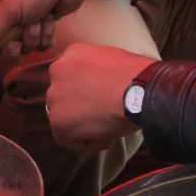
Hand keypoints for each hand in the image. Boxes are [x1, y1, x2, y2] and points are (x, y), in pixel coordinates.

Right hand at [0, 0, 102, 75]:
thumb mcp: (9, 10)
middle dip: (11, 47)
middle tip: (17, 41)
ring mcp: (19, 19)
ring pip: (20, 47)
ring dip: (31, 38)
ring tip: (38, 20)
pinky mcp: (38, 24)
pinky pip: (37, 44)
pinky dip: (45, 35)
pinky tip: (49, 19)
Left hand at [5, 43, 152, 152]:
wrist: (140, 90)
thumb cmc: (136, 76)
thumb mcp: (112, 58)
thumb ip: (96, 69)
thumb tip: (97, 84)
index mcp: (72, 53)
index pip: (71, 76)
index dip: (86, 92)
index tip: (102, 99)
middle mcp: (58, 71)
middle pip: (63, 95)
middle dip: (81, 107)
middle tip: (103, 115)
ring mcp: (55, 96)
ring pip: (64, 117)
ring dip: (83, 125)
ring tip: (108, 128)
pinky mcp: (59, 120)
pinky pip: (67, 139)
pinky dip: (86, 143)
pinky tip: (107, 139)